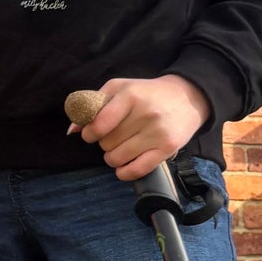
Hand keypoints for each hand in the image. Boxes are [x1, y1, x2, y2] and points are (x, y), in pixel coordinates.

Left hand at [68, 75, 211, 181]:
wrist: (188, 97)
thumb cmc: (147, 93)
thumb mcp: (120, 88)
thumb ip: (94, 104)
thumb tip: (72, 130)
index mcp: (131, 95)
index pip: (99, 124)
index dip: (89, 133)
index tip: (91, 133)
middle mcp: (146, 114)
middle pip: (107, 142)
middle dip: (104, 142)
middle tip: (114, 136)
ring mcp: (158, 132)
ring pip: (118, 158)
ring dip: (112, 158)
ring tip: (120, 148)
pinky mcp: (167, 148)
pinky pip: (137, 170)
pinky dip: (124, 172)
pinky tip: (123, 167)